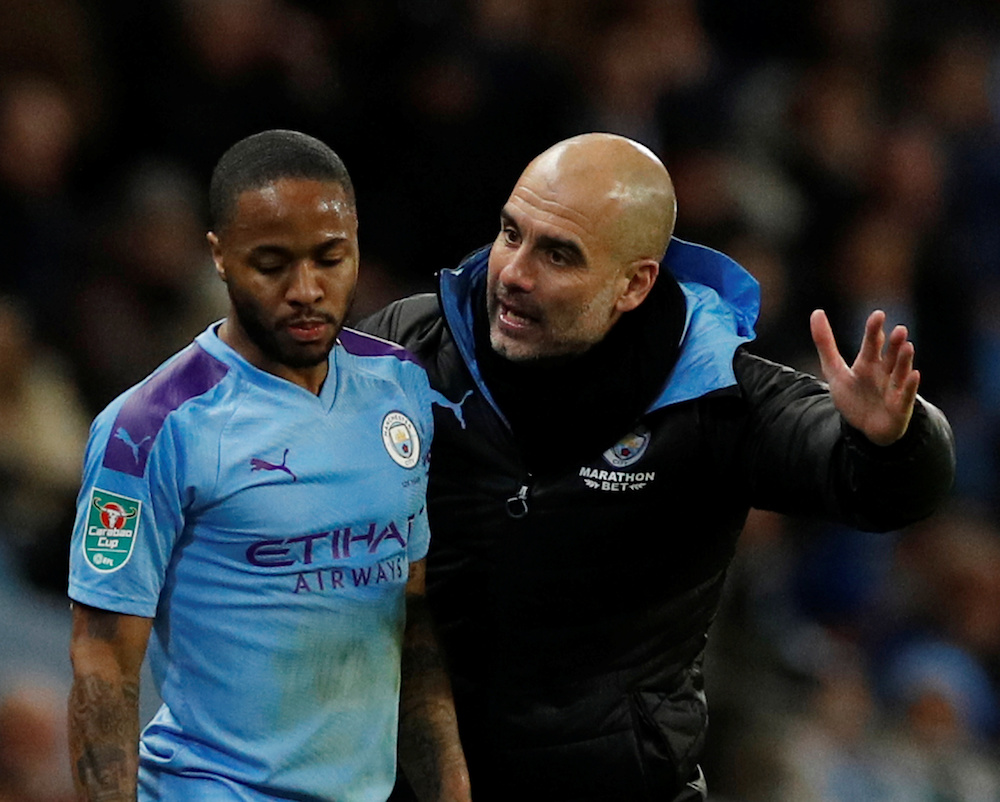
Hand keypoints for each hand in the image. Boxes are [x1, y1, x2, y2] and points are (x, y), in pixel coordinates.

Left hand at [810, 309, 919, 445]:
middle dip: (894, 343)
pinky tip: (914, 374)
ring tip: (907, 346)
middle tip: (899, 329)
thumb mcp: (834, 370)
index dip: (874, 330)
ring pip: (900, 372)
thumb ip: (825, 343)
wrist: (864, 427)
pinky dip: (910, 385)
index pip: (872, 343)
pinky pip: (906, 395)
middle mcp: (884, 372)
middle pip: (889, 355)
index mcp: (868, 363)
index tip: (877, 315)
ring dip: (904, 360)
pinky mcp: (900, 406)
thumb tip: (816, 311)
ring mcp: (894, 388)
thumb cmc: (853, 396)